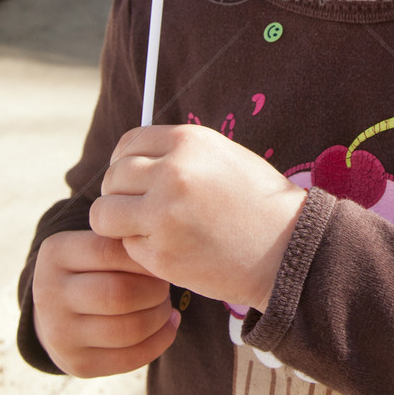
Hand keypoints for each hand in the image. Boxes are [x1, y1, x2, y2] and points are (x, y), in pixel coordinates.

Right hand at [32, 229, 178, 377]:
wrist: (57, 313)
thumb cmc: (92, 268)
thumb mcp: (93, 243)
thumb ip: (122, 239)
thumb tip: (169, 243)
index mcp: (56, 254)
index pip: (110, 251)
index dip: (144, 256)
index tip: (162, 258)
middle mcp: (49, 295)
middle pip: (120, 294)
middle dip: (156, 290)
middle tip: (165, 285)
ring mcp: (60, 334)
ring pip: (129, 329)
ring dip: (160, 316)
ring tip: (165, 305)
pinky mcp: (77, 364)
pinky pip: (131, 359)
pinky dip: (160, 340)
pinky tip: (168, 325)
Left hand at [90, 124, 306, 311]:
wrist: (289, 250)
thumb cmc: (258, 203)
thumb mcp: (222, 157)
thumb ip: (179, 153)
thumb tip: (132, 157)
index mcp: (188, 141)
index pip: (128, 144)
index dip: (124, 162)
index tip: (132, 179)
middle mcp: (171, 172)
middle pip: (112, 177)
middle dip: (120, 194)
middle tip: (140, 209)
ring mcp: (163, 214)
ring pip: (105, 213)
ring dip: (118, 223)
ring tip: (144, 229)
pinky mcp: (160, 253)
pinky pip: (125, 246)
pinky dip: (139, 250)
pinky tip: (169, 248)